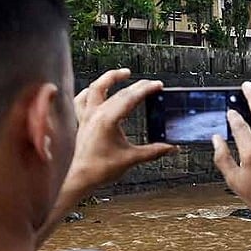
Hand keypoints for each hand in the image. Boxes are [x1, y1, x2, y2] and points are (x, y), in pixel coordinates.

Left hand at [67, 68, 175, 191]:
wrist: (79, 177)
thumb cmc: (100, 168)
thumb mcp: (131, 158)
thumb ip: (153, 151)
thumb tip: (171, 148)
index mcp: (108, 120)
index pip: (130, 98)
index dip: (146, 90)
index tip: (157, 85)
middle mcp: (95, 114)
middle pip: (118, 92)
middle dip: (137, 86)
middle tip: (151, 84)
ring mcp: (86, 116)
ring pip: (96, 88)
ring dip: (109, 78)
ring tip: (123, 73)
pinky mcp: (82, 121)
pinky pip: (82, 99)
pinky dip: (90, 92)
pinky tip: (96, 90)